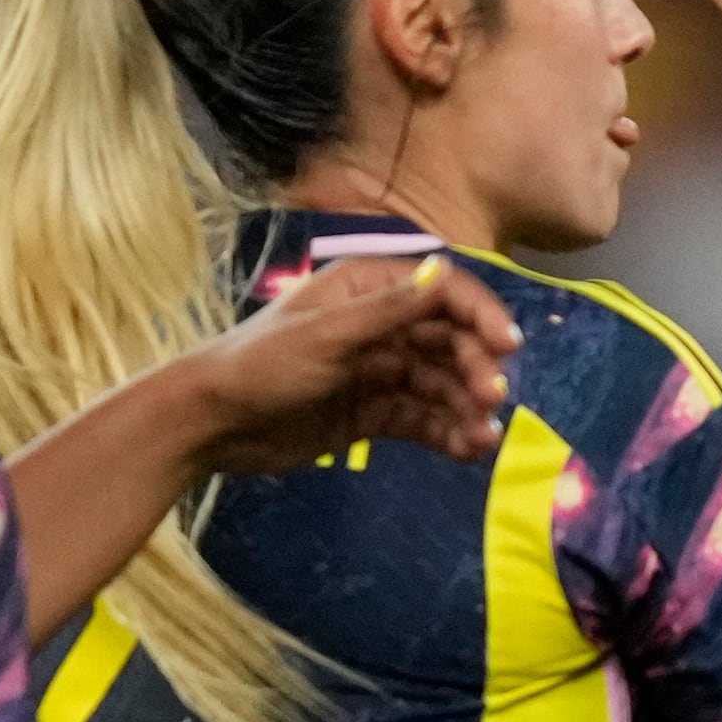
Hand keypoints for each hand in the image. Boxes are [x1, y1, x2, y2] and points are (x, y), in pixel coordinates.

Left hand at [171, 254, 516, 476]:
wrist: (212, 424)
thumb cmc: (262, 367)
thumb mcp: (328, 335)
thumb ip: (390, 309)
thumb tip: (446, 270)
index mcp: (367, 288)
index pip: (441, 291)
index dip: (479, 316)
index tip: (508, 348)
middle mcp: (378, 323)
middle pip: (448, 340)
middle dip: (475, 369)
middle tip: (490, 401)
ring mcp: (377, 369)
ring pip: (440, 384)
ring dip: (466, 408)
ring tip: (483, 440)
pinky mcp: (371, 411)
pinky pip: (421, 418)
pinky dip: (446, 432)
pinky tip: (466, 450)